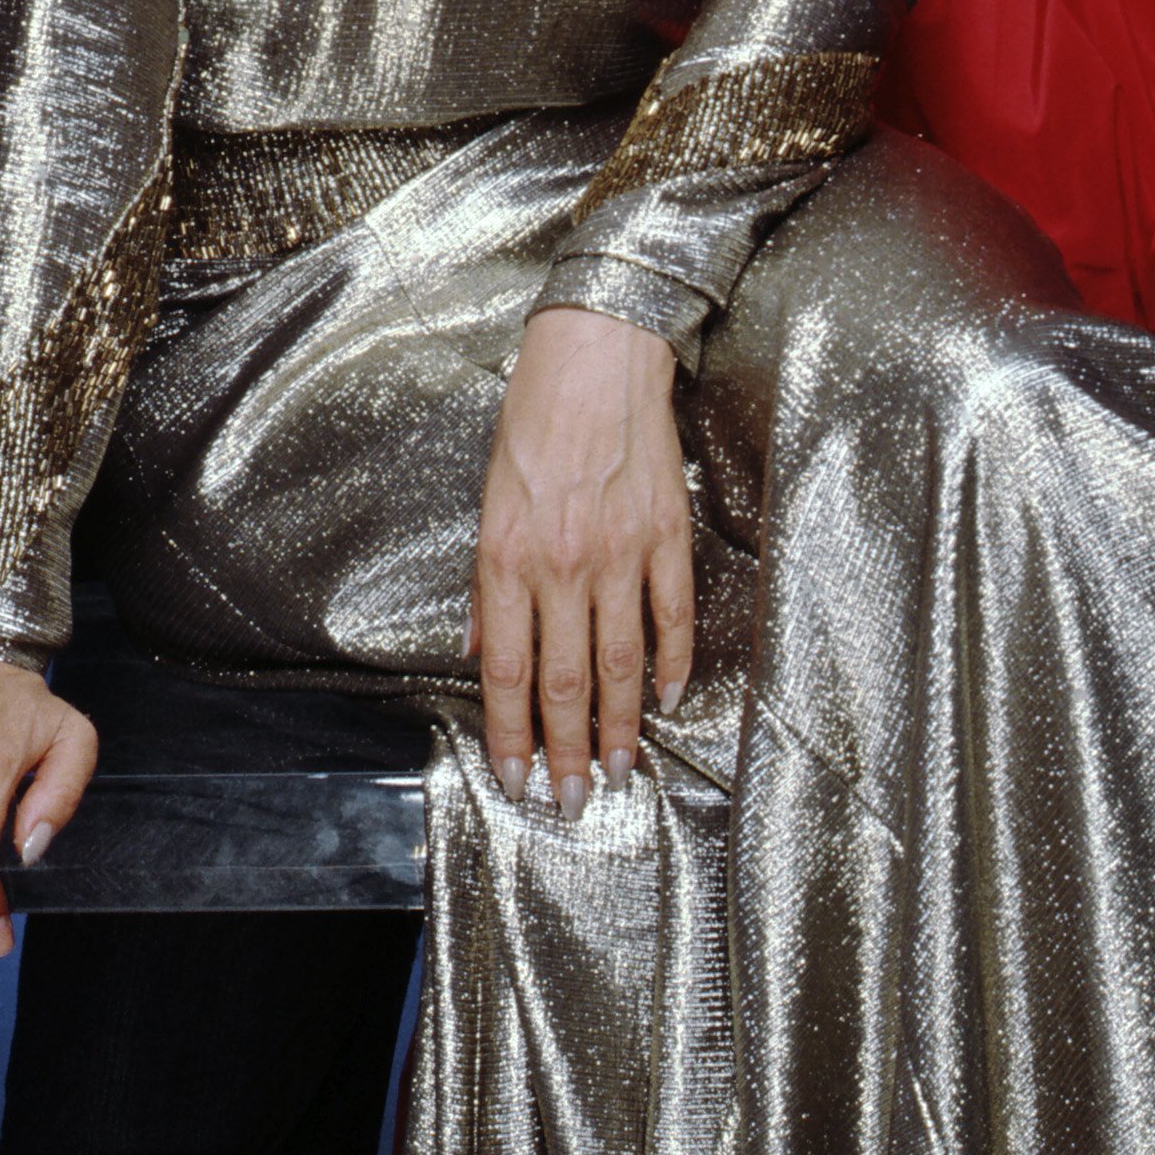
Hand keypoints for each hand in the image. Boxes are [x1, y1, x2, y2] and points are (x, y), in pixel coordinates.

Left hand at [475, 304, 692, 812]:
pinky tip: (666, 697)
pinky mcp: (666, 534)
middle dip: (567, 751)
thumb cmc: (534, 420)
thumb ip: (487, 584)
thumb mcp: (487, 499)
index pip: (509, 671)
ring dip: (619, 726)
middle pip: (566, 681)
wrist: (595, 355)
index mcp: (509, 557)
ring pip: (620, 662)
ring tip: (619, 769)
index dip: (512, 733)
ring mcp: (620, 552)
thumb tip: (483, 650)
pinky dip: (671, 662)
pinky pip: (672, 615)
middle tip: (572, 799)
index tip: (516, 776)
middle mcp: (563, 564)